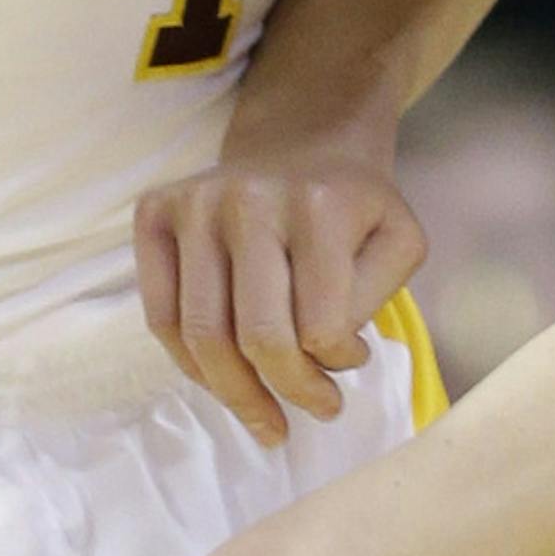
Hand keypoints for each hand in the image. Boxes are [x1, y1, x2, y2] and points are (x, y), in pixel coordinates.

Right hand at [135, 142, 424, 448]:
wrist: (301, 137)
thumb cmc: (353, 203)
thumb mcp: (399, 240)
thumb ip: (374, 299)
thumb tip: (325, 356)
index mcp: (317, 206)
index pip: (319, 327)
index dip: (337, 366)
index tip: (350, 365)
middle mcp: (247, 200)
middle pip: (257, 338)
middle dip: (287, 393)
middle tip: (313, 411)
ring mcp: (193, 204)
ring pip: (201, 336)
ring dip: (235, 394)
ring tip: (266, 418)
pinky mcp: (155, 212)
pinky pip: (160, 316)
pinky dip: (190, 364)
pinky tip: (223, 380)